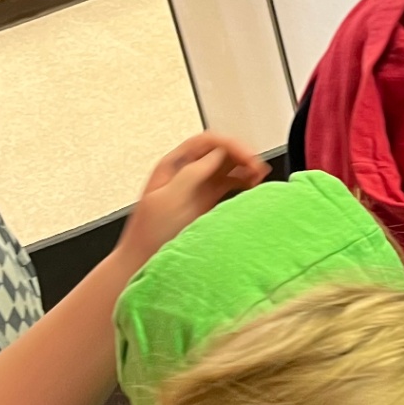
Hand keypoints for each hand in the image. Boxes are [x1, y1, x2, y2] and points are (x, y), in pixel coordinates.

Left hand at [116, 132, 264, 267]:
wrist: (143, 262)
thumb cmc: (149, 235)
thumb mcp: (169, 199)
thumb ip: (192, 174)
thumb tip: (218, 155)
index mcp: (173, 166)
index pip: (207, 142)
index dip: (229, 145)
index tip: (246, 157)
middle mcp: (187, 174)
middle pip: (219, 152)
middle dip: (240, 154)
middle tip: (257, 166)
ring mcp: (198, 188)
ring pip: (227, 167)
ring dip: (244, 167)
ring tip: (260, 174)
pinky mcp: (207, 204)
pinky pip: (229, 185)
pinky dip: (243, 182)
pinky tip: (253, 184)